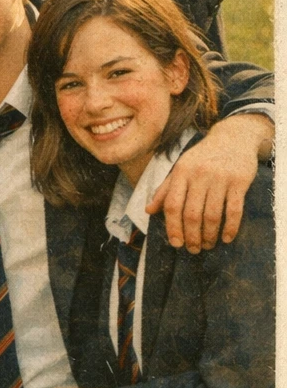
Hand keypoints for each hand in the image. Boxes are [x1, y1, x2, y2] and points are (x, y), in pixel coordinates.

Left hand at [148, 113, 272, 250]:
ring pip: (212, 215)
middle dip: (191, 236)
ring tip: (208, 245)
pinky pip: (234, 210)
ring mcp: (220, 178)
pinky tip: (227, 238)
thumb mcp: (181, 168)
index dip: (172, 227)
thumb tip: (148, 210)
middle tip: (193, 249)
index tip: (175, 243)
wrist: (233, 138)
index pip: (172, 204)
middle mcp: (199, 175)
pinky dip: (230, 227)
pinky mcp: (239, 181)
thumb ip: (165, 189)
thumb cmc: (203, 157)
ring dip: (209, 235)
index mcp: (181, 172)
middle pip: (191, 214)